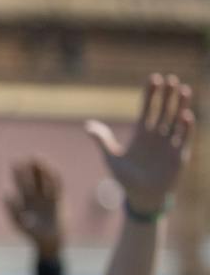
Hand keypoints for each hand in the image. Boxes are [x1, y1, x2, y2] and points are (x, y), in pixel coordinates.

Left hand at [3, 158, 63, 258]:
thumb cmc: (31, 234)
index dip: (18, 174)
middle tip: (26, 157)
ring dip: (42, 171)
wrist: (48, 242)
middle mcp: (35, 198)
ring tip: (39, 159)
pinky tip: (52, 171)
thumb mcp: (19, 222)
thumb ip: (11, 210)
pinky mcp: (57, 202)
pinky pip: (56, 188)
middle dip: (29, 169)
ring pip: (44, 181)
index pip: (20, 185)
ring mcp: (46, 199)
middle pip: (32, 180)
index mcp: (24, 202)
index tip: (15, 164)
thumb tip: (5, 195)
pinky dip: (54, 180)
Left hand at [86, 73, 195, 215]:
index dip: (151, 94)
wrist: (140, 197)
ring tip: (184, 90)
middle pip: (164, 109)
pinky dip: (186, 127)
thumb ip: (102, 140)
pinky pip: (184, 138)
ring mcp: (170, 143)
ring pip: (176, 120)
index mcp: (142, 133)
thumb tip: (87, 125)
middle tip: (171, 79)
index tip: (154, 78)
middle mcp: (158, 134)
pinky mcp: (179, 154)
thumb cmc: (125, 178)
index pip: (148, 108)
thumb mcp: (111, 158)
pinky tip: (185, 116)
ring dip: (181, 105)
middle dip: (168, 95)